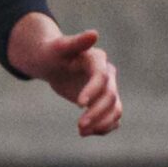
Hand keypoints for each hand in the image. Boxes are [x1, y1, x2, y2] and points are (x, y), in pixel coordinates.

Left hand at [7, 15, 122, 136]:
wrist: (52, 62)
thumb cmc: (52, 53)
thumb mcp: (58, 47)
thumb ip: (76, 41)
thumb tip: (94, 34)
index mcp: (98, 60)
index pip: (101, 77)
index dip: (93, 90)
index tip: (79, 104)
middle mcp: (108, 75)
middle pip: (110, 96)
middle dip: (96, 112)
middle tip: (79, 126)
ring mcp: (108, 89)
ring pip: (116, 109)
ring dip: (102, 123)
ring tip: (82, 132)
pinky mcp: (105, 101)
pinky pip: (112, 117)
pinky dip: (104, 127)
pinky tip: (88, 132)